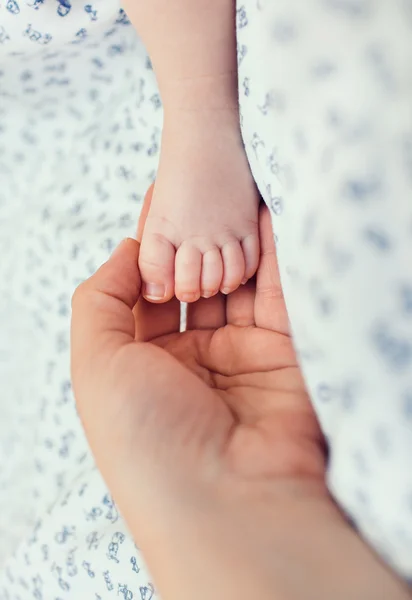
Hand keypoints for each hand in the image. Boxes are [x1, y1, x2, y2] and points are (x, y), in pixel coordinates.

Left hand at [71, 188, 409, 599]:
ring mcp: (239, 356)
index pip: (145, 290)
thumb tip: (128, 248)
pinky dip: (274, 255)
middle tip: (197, 190)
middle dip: (192, 240)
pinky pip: (278, 294)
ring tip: (231, 194)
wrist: (227, 497)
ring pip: (235, 283)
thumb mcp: (94, 364)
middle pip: (191, 281)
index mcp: (143, 363)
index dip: (149, 247)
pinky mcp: (283, 354)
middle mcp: (191, 359)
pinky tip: (266, 216)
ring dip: (232, 243)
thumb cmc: (147, 435)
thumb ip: (101, 298)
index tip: (158, 201)